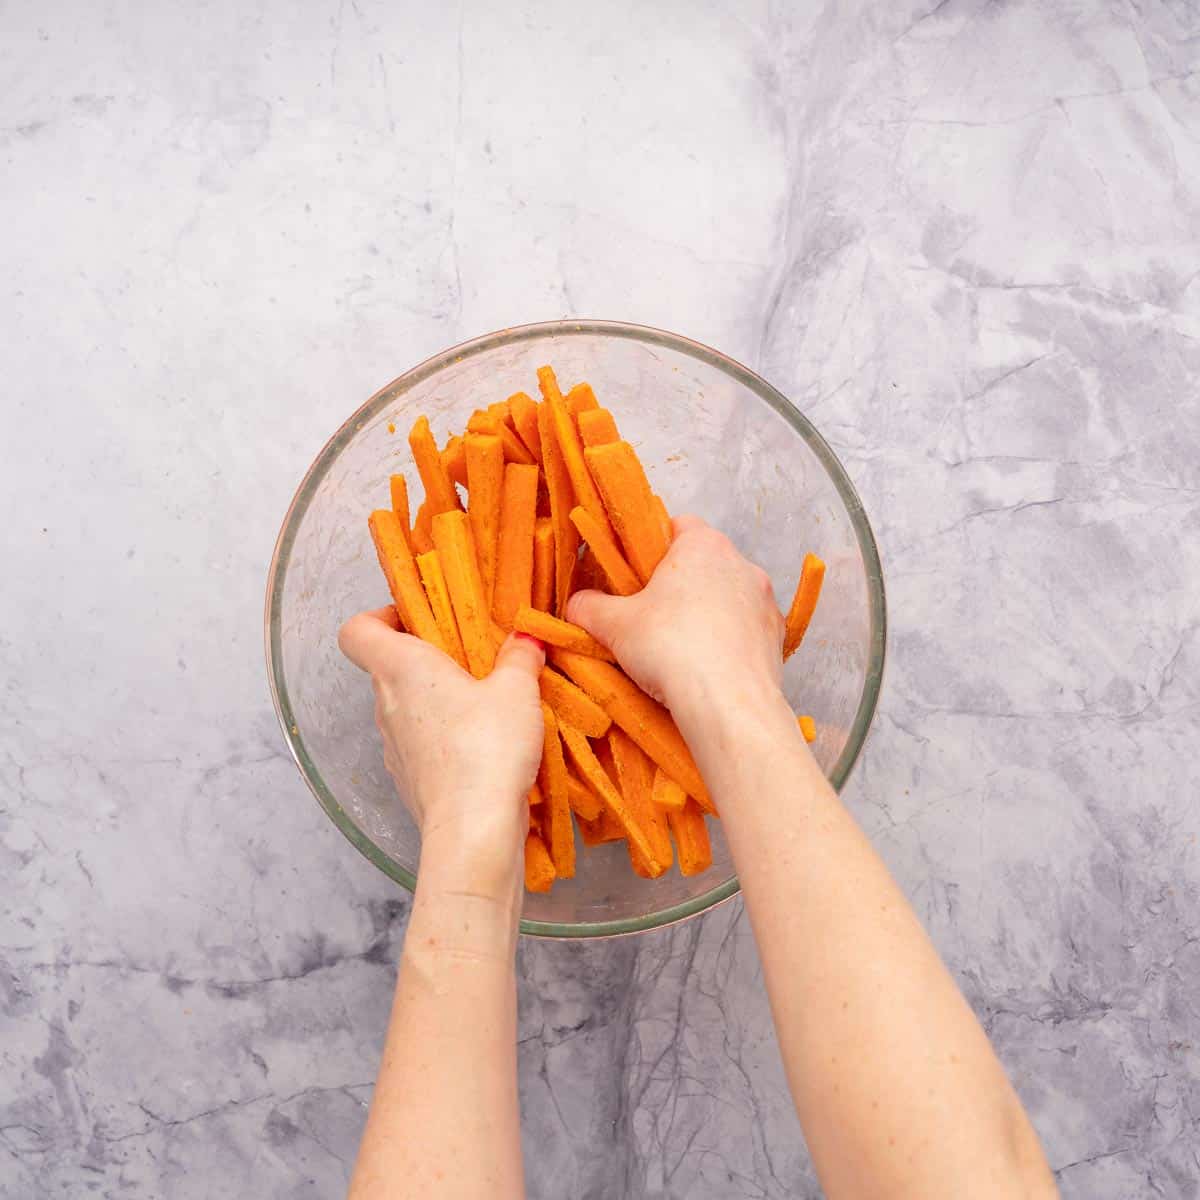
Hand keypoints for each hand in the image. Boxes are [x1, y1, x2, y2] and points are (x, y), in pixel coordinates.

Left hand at [338, 608, 544, 886]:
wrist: (473, 830)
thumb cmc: (486, 747)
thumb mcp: (517, 690)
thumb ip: (520, 657)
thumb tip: (526, 638)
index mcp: (400, 668)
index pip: (357, 631)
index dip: (381, 617)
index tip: (419, 619)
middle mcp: (385, 705)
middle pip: (387, 668)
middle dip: (425, 658)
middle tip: (470, 657)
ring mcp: (393, 747)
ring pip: (405, 709)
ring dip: (436, 701)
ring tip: (484, 703)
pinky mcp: (409, 780)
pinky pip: (419, 745)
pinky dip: (442, 738)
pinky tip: (483, 746)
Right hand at [566, 516, 784, 720]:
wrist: (728, 705)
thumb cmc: (671, 650)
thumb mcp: (613, 625)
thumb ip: (588, 607)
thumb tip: (576, 605)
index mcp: (703, 544)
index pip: (677, 526)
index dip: (652, 548)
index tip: (636, 575)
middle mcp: (741, 563)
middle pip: (703, 563)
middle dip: (678, 585)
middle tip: (649, 615)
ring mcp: (765, 600)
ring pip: (727, 597)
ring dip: (706, 613)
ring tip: (679, 647)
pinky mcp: (777, 636)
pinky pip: (746, 630)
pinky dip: (728, 641)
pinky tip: (708, 666)